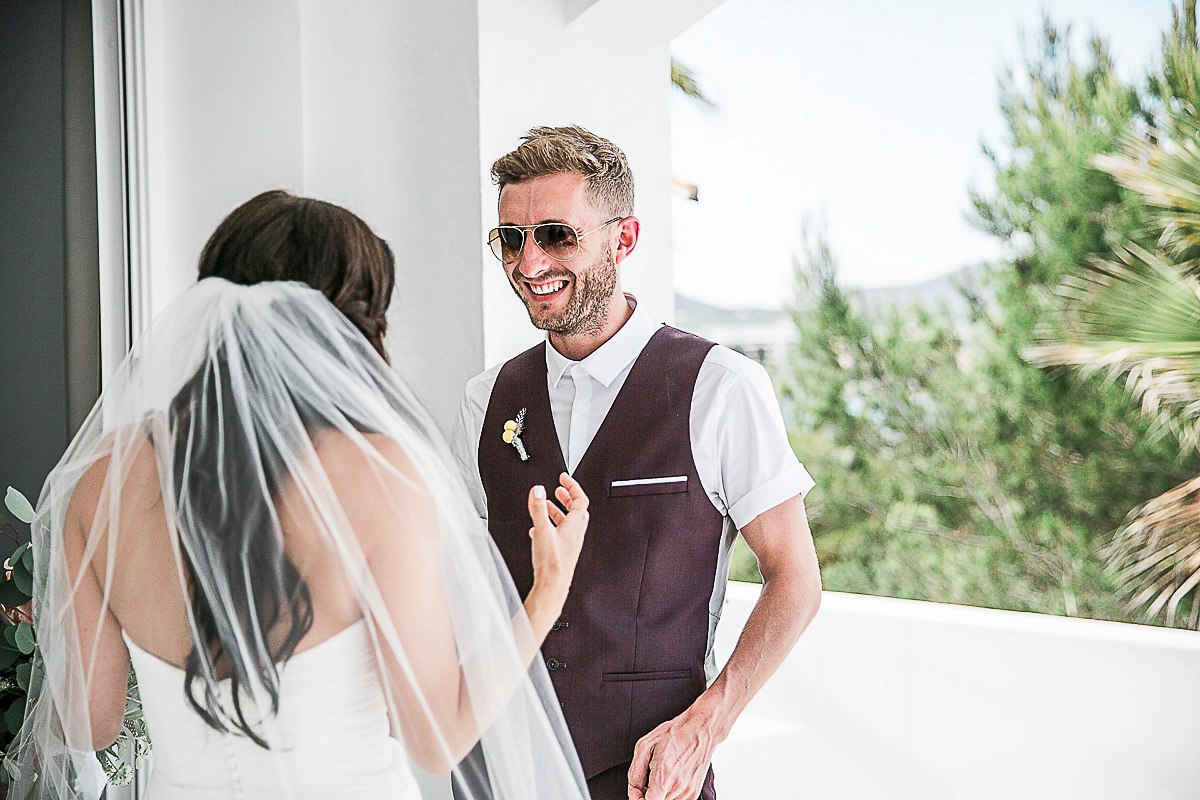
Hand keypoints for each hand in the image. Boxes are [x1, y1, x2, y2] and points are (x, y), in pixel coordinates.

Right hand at [527, 472, 588, 599]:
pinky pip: (559, 534)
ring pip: (567, 522)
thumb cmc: (552, 563)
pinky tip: (538, 530)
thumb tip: (538, 490)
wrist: (553, 586)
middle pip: (576, 509)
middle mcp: (576, 533)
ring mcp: (570, 543)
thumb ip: (539, 509)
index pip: (580, 499)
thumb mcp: (543, 530)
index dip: (573, 486)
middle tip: (559, 489)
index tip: (564, 478)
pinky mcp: (563, 552)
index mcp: (575, 525)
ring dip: (558, 511)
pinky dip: (551, 526)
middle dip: (567, 497)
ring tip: (547, 506)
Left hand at [627, 709, 716, 799]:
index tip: (636, 790)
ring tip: (661, 777)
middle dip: (648, 795)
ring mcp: (688, 792)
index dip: (638, 799)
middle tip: (648, 780)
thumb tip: (633, 790)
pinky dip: (670, 794)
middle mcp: (678, 787)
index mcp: (664, 776)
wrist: (700, 729)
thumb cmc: (674, 733)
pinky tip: (670, 779)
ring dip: (660, 794)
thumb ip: (635, 773)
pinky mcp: (694, 792)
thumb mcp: (645, 745)